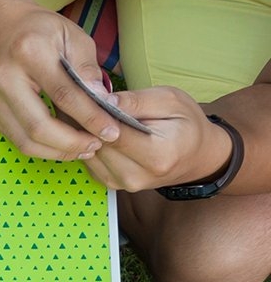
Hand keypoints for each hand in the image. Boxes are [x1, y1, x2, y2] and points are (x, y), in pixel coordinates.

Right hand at [0, 0, 120, 160]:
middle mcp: (5, 79)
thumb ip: (87, 69)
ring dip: (57, 152)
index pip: (64, 95)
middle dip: (72, 143)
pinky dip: (43, 148)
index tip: (111, 132)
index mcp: (29, 52)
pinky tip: (62, 144)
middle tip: (96, 146)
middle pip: (39, 127)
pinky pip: (17, 140)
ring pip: (26, 141)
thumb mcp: (71, 35)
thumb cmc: (38, 29)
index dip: (90, 118)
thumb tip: (103, 104)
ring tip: (82, 149)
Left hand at [80, 87, 232, 191]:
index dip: (98, 114)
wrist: (195, 156)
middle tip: (85, 102)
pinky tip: (97, 130)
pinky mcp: (111, 184)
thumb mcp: (170, 100)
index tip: (90, 97)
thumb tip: (104, 100)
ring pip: (90, 154)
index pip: (114, 134)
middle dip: (90, 124)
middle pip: (99, 145)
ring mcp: (121, 184)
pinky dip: (90, 145)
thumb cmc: (186, 124)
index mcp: (156, 156)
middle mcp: (136, 176)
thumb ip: (136, 101)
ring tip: (91, 114)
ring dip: (87, 135)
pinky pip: (90, 162)